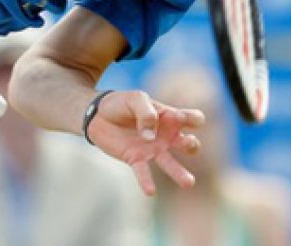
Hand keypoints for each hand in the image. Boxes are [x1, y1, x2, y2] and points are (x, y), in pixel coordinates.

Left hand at [87, 90, 205, 195]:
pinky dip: (146, 182)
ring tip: (189, 183)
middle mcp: (166, 136)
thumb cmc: (122, 103)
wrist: (98, 115)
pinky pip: (143, 173)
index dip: (191, 118)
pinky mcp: (136, 159)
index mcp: (169, 116)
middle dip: (191, 144)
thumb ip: (146, 113)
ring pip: (170, 164)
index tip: (180, 117)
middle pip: (188, 143)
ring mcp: (152, 150)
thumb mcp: (135, 99)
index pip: (192, 118)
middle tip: (188, 143)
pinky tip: (150, 191)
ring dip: (180, 173)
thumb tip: (150, 138)